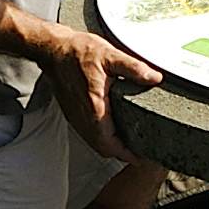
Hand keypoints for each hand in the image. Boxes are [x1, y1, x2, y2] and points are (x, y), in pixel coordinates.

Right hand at [41, 19, 162, 159]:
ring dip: (110, 146)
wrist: (53, 50)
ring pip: (94, 142)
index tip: (141, 159)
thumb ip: (134, 68)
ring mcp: (76, 116)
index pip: (111, 144)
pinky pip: (87, 133)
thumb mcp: (110, 56)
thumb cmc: (78, 52)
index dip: (127, 155)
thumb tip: (154, 78)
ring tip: (128, 142)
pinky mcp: (72, 112)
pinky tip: (111, 128)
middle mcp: (83, 117)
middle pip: (103, 148)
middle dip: (121, 153)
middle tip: (139, 152)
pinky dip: (101, 137)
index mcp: (95, 107)